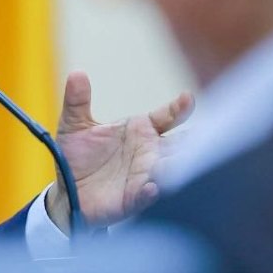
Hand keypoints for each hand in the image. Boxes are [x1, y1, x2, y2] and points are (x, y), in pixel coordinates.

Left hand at [45, 71, 192, 233]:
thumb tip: (77, 73)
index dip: (178, 109)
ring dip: (176, 165)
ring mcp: (144, 176)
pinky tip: (153, 187)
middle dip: (193, 140)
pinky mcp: (132, 199)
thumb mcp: (74, 124)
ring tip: (181, 159)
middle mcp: (149, 153)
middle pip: (179, 144)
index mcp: (140, 131)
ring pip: (169, 169)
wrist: (66, 191)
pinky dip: (151, 191)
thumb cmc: (78, 156)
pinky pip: (146, 195)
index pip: (166, 117)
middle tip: (206, 133)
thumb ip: (77, 100)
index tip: (187, 98)